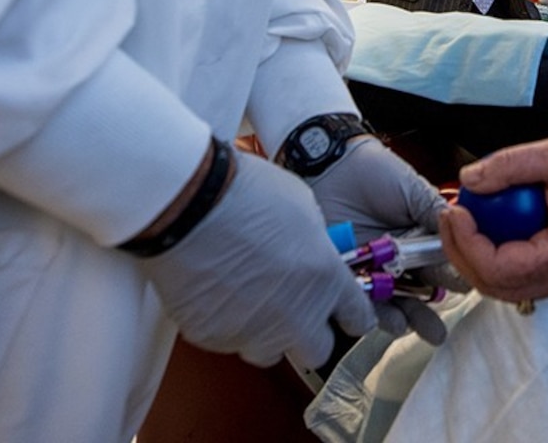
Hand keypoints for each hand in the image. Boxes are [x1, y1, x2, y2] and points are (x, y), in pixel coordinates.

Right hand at [136, 151, 373, 368]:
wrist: (189, 205)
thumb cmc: (245, 195)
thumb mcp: (303, 207)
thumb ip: (316, 243)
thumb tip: (312, 252)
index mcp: (325, 281)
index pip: (359, 319)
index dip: (352, 317)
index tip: (345, 315)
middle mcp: (295, 316)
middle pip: (317, 350)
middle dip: (308, 333)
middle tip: (292, 309)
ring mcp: (253, 332)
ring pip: (268, 351)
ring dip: (264, 332)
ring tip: (246, 296)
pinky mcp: (214, 337)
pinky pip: (226, 340)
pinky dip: (224, 322)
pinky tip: (215, 290)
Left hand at [306, 136, 462, 343]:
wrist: (330, 163)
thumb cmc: (371, 170)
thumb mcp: (411, 189)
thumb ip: (435, 212)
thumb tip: (464, 230)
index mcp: (417, 236)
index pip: (439, 264)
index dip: (450, 277)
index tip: (461, 288)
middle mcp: (396, 256)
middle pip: (415, 291)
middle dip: (427, 313)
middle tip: (437, 331)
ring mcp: (370, 267)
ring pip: (389, 300)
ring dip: (401, 317)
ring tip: (409, 325)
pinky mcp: (344, 272)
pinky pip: (359, 297)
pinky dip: (370, 310)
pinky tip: (381, 316)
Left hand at [439, 135, 547, 302]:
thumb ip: (510, 164)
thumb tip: (470, 179)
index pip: (502, 268)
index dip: (468, 244)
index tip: (456, 212)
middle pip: (495, 285)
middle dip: (462, 253)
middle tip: (450, 217)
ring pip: (500, 286)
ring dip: (472, 257)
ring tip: (461, 221)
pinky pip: (511, 276)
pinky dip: (489, 256)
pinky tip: (481, 228)